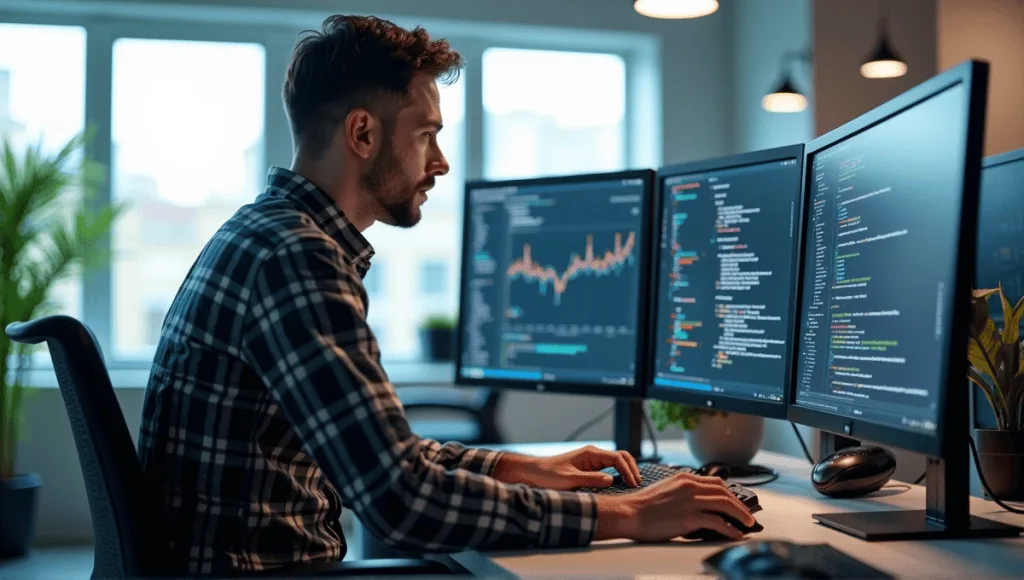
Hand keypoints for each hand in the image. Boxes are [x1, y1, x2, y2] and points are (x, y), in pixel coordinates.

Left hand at [491, 445, 641, 490]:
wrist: (534, 471)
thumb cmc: (549, 474)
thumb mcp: (570, 479)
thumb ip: (591, 479)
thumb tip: (612, 479)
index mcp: (590, 454)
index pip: (618, 458)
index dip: (628, 471)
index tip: (633, 485)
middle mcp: (593, 454)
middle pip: (621, 457)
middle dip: (632, 469)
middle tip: (638, 485)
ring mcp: (592, 460)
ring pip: (616, 462)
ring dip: (626, 471)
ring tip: (633, 486)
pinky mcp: (589, 467)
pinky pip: (609, 468)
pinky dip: (619, 474)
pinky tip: (621, 486)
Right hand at [594, 471, 755, 541]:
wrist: (630, 513)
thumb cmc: (644, 506)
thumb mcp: (666, 489)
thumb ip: (684, 491)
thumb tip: (699, 503)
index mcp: (685, 478)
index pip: (716, 482)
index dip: (731, 493)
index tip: (737, 502)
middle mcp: (691, 486)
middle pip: (725, 492)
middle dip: (740, 504)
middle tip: (747, 515)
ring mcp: (691, 501)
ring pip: (726, 504)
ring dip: (741, 515)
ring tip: (748, 524)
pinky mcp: (690, 517)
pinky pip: (718, 523)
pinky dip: (731, 530)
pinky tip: (736, 535)